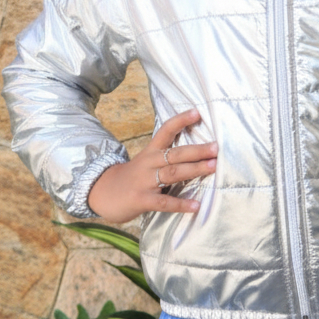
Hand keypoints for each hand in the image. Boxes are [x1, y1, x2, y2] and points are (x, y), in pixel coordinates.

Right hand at [87, 109, 217, 223]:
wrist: (102, 193)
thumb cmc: (132, 177)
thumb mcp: (146, 161)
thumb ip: (167, 157)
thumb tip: (198, 152)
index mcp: (150, 151)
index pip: (165, 131)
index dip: (180, 120)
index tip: (197, 112)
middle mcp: (148, 163)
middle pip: (175, 154)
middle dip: (197, 150)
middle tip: (216, 147)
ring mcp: (144, 182)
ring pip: (172, 173)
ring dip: (194, 170)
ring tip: (212, 167)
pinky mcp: (141, 200)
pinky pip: (164, 202)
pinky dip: (181, 204)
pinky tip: (196, 206)